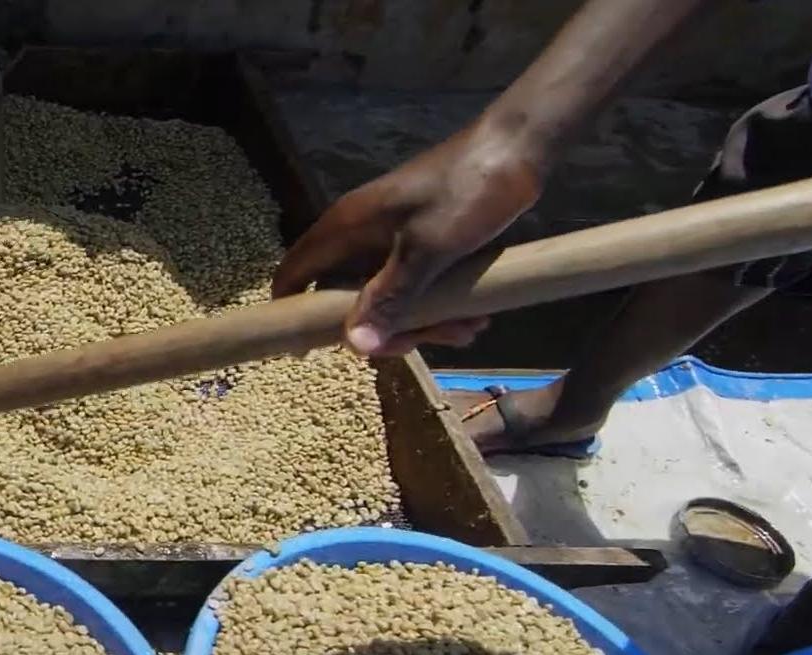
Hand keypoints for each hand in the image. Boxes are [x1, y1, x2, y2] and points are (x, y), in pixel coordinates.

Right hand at [271, 121, 546, 355]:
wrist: (519, 146)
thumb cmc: (465, 191)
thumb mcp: (427, 250)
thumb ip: (388, 297)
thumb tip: (354, 346)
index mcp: (346, 229)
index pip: (295, 272)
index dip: (292, 311)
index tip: (308, 351)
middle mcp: (361, 235)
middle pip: (349, 298)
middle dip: (382, 328)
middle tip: (419, 343)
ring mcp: (392, 238)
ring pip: (389, 296)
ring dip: (423, 321)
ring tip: (467, 328)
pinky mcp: (423, 241)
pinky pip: (418, 285)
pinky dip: (440, 304)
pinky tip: (474, 314)